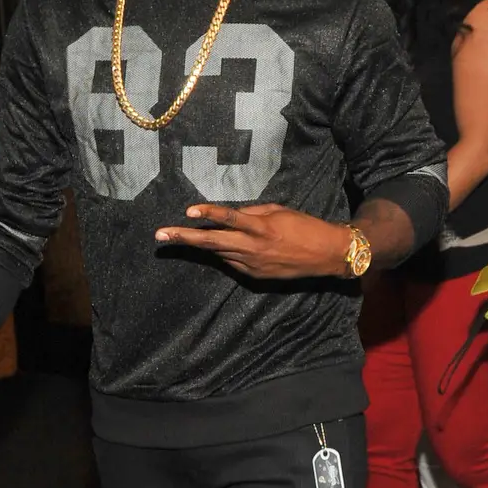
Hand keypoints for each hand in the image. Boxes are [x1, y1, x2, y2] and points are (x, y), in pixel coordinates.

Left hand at [154, 204, 347, 278]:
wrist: (326, 254)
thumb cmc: (304, 226)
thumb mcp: (278, 211)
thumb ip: (252, 213)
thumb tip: (231, 215)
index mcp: (261, 228)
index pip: (229, 218)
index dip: (208, 214)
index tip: (188, 211)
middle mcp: (253, 248)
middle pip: (212, 242)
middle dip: (185, 238)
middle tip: (160, 234)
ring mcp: (252, 265)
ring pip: (218, 253)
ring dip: (198, 245)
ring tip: (174, 236)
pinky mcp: (255, 276)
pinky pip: (232, 262)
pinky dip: (224, 253)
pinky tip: (217, 247)